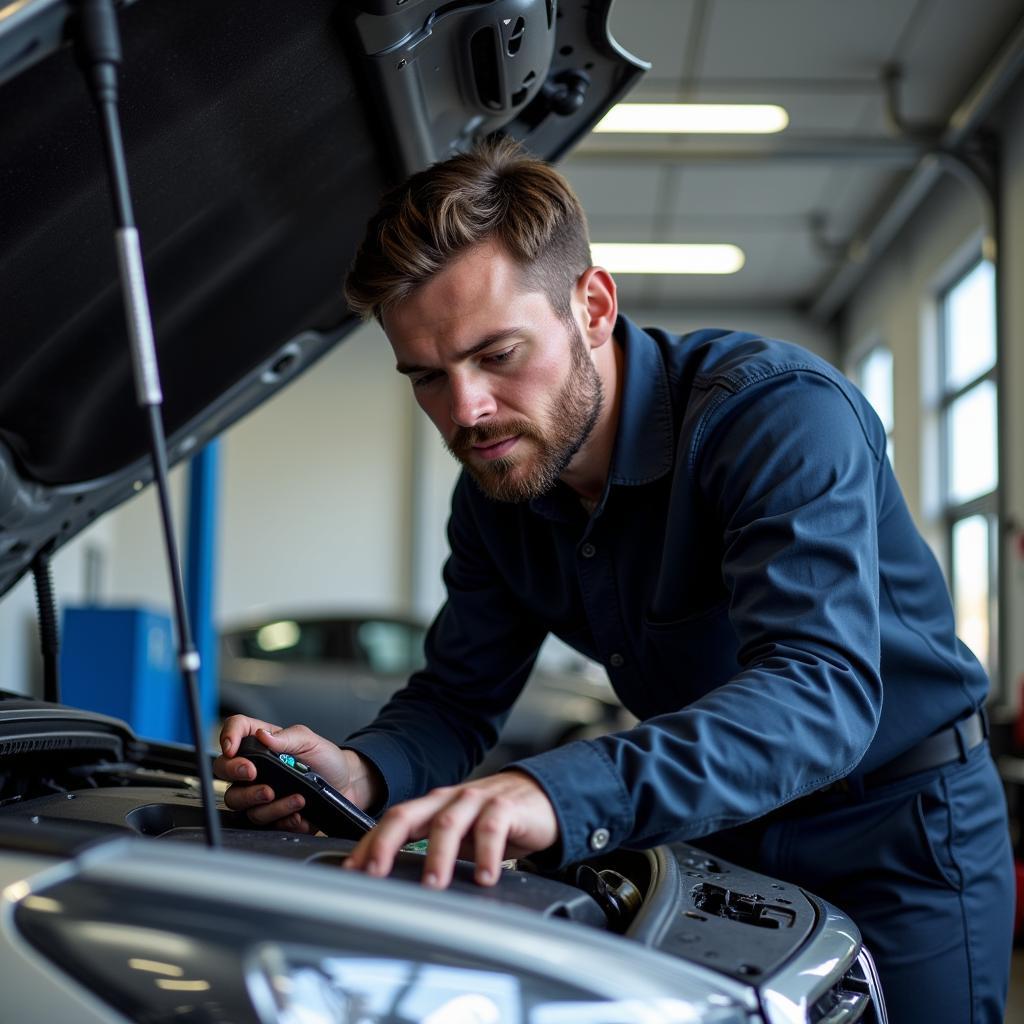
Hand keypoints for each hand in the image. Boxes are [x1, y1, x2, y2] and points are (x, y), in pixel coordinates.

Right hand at [214, 715, 380, 831]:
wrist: (346, 785)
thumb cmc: (326, 759)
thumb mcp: (310, 741)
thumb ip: (287, 738)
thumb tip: (262, 735)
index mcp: (263, 744)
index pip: (235, 731)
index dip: (227, 736)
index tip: (232, 748)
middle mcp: (255, 769)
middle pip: (224, 771)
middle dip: (236, 773)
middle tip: (255, 775)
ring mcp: (259, 794)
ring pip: (242, 803)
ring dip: (269, 803)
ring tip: (296, 798)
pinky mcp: (270, 816)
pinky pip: (264, 823)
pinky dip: (284, 818)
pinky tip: (300, 814)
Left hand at [343, 770, 557, 888]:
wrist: (541, 797)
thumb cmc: (495, 821)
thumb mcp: (459, 836)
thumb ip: (431, 850)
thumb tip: (395, 884)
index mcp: (432, 806)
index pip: (391, 821)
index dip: (369, 844)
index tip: (351, 871)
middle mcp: (448, 799)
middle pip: (407, 815)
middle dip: (386, 844)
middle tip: (374, 874)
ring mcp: (476, 800)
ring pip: (447, 823)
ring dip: (437, 856)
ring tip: (432, 885)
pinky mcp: (505, 807)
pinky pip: (492, 828)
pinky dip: (486, 854)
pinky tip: (484, 877)